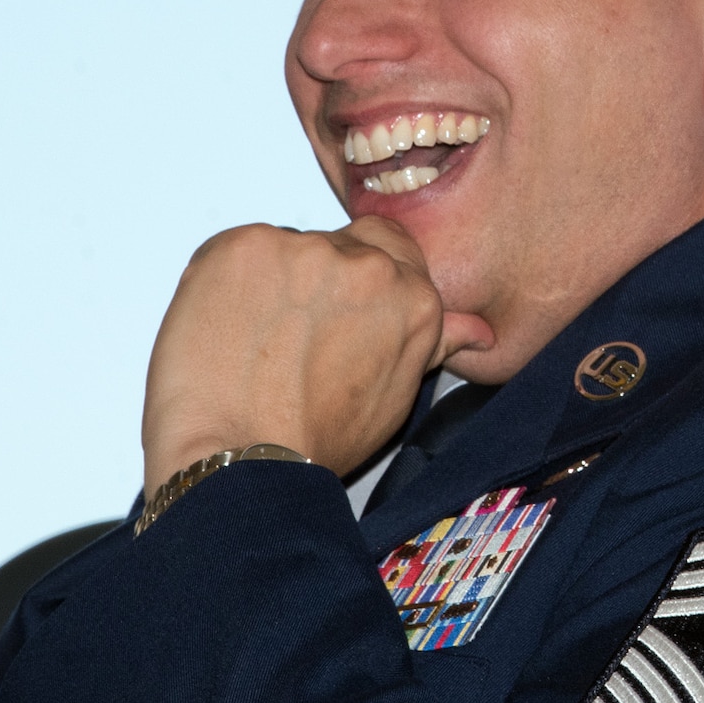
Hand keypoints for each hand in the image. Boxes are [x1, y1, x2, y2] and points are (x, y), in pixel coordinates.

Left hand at [142, 218, 494, 490]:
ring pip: (289, 249)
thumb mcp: (395, 395)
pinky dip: (228, 281)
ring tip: (255, 339)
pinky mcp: (244, 247)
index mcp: (414, 298)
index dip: (360, 277)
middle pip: (340, 245)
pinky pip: (238, 249)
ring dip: (273, 282)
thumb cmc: (314, 439)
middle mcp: (367, 265)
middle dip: (317, 281)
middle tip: (292, 332)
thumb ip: (432, 344)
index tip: (337, 306)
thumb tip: (476, 333)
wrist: (240, 457)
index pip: (393, 247)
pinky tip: (227, 326)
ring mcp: (304, 250)